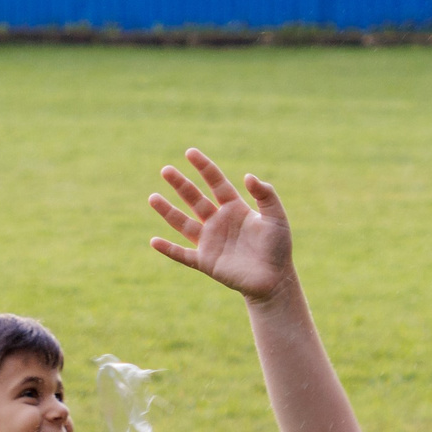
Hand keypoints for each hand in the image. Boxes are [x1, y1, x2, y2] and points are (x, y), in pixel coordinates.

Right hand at [148, 149, 295, 302]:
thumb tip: (248, 176)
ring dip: (168, 211)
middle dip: (180, 184)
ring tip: (152, 197)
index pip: (216, 182)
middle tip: (165, 169)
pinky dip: (168, 250)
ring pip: (183, 223)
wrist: (275, 279)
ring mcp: (210, 242)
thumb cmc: (279, 248)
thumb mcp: (277, 217)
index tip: (190, 152)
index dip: (204, 167)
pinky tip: (154, 241)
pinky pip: (182, 255)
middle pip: (195, 199)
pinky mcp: (206, 262)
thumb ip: (266, 195)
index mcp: (235, 208)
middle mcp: (218, 222)